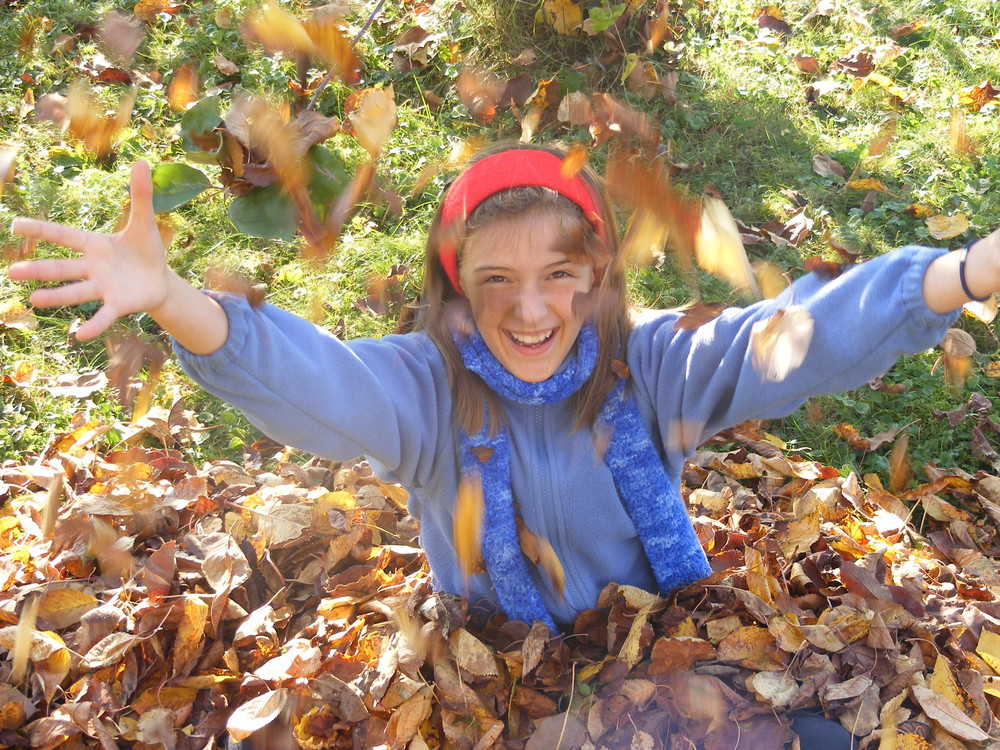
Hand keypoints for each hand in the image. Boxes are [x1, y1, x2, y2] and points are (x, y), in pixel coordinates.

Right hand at [8, 161, 171, 339]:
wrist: (161, 281)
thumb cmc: (146, 251)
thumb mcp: (145, 223)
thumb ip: (141, 196)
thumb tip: (142, 161)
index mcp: (94, 245)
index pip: (64, 235)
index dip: (41, 230)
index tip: (14, 225)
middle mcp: (93, 268)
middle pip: (63, 268)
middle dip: (39, 270)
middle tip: (11, 272)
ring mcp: (103, 288)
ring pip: (76, 292)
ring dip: (56, 297)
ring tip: (33, 300)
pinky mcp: (118, 305)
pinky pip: (103, 316)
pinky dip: (93, 325)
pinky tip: (80, 335)